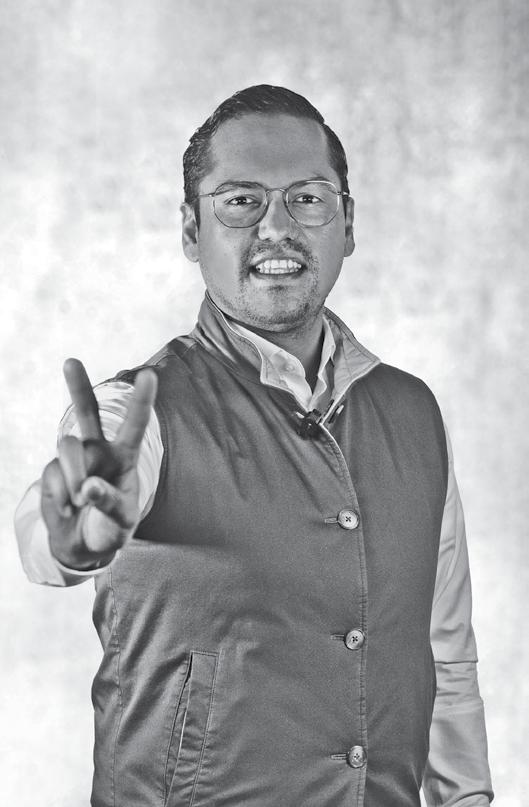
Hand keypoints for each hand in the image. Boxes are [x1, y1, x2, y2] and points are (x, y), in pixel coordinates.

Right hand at [41, 358, 157, 569]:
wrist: (83, 544)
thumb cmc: (111, 526)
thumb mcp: (120, 519)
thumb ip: (108, 501)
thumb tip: (88, 487)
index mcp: (125, 456)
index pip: (135, 424)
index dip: (142, 400)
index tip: (149, 375)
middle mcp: (98, 450)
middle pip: (88, 412)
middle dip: (78, 386)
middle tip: (70, 361)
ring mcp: (74, 459)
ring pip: (68, 447)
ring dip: (74, 476)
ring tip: (80, 502)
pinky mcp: (53, 471)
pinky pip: (52, 474)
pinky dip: (60, 497)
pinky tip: (67, 509)